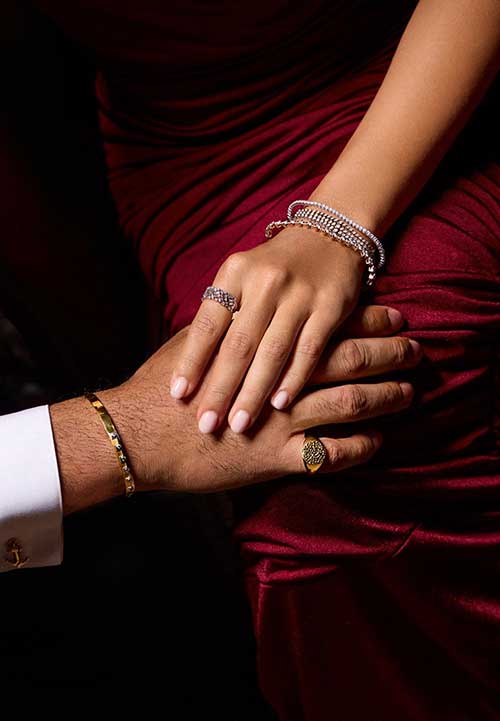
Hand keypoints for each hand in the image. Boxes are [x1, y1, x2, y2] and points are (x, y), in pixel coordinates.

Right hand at [104, 304, 419, 492]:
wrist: (138, 431)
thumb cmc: (165, 382)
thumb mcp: (199, 337)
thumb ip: (235, 324)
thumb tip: (259, 310)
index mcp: (264, 344)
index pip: (328, 326)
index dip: (368, 321)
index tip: (397, 317)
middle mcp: (279, 379)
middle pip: (348, 361)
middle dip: (388, 354)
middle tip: (416, 351)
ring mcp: (280, 421)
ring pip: (348, 404)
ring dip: (385, 398)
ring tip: (409, 393)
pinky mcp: (274, 459)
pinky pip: (330, 455)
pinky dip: (359, 448)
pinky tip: (377, 442)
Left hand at [169, 224, 365, 434]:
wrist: (330, 235)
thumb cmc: (276, 269)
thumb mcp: (243, 277)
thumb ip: (223, 313)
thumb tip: (193, 367)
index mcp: (235, 272)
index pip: (207, 323)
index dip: (191, 361)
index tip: (178, 394)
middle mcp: (265, 280)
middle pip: (237, 344)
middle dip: (220, 389)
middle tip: (205, 425)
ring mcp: (300, 293)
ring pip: (272, 351)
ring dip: (254, 392)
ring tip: (238, 425)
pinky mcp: (331, 305)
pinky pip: (309, 350)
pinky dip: (293, 379)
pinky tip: (279, 405)